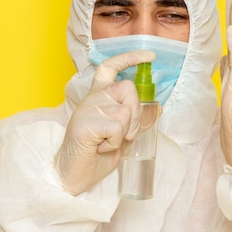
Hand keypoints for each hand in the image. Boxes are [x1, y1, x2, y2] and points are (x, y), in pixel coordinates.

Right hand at [55, 50, 155, 194]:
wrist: (74, 175)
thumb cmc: (95, 156)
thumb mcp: (123, 136)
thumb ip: (137, 121)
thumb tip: (157, 107)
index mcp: (98, 97)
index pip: (110, 67)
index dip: (129, 58)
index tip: (149, 56)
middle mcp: (92, 98)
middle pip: (128, 89)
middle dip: (136, 114)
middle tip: (125, 134)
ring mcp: (87, 109)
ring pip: (125, 112)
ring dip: (124, 134)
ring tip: (106, 143)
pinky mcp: (85, 123)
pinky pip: (117, 129)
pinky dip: (115, 143)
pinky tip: (100, 147)